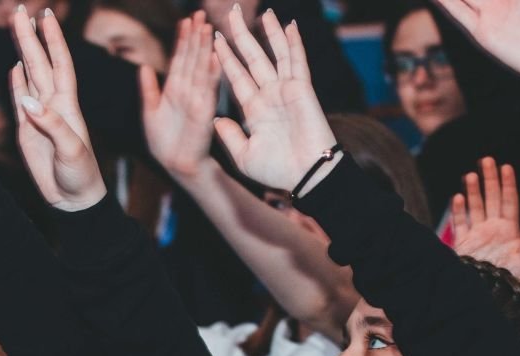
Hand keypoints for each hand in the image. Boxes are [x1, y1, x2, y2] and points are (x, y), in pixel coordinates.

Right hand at [10, 7, 104, 210]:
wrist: (73, 199)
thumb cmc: (81, 174)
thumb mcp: (71, 149)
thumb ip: (51, 124)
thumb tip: (28, 100)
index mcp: (67, 105)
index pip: (59, 64)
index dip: (53, 39)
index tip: (45, 15)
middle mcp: (53, 105)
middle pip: (40, 63)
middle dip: (30, 36)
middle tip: (19, 11)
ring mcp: (39, 116)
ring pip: (29, 76)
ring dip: (23, 50)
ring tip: (16, 27)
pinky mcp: (27, 130)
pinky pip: (20, 100)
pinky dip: (17, 81)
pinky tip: (16, 65)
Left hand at [142, 13, 218, 182]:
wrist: (173, 163)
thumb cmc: (163, 141)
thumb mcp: (149, 111)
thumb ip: (148, 89)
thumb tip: (143, 66)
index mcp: (174, 88)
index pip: (180, 59)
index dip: (182, 40)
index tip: (185, 20)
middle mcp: (188, 90)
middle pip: (192, 58)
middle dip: (196, 37)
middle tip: (199, 15)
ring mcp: (197, 98)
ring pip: (201, 68)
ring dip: (205, 49)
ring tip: (207, 29)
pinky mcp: (204, 110)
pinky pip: (208, 90)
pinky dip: (212, 74)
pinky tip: (214, 57)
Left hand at [211, 5, 337, 192]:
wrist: (305, 175)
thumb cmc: (277, 171)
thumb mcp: (243, 155)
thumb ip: (230, 135)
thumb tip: (215, 119)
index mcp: (254, 109)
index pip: (236, 76)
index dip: (225, 58)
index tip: (214, 40)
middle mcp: (269, 95)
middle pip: (252, 58)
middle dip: (241, 36)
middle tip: (230, 13)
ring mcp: (286, 90)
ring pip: (275, 55)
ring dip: (268, 33)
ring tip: (261, 12)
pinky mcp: (302, 89)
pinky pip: (297, 62)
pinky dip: (294, 44)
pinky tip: (289, 26)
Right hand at [450, 156, 519, 282]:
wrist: (490, 294)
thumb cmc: (511, 279)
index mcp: (510, 229)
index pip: (509, 201)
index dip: (508, 184)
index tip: (506, 167)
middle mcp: (493, 228)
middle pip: (491, 198)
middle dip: (490, 179)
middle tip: (486, 160)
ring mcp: (477, 234)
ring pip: (475, 207)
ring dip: (474, 191)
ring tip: (471, 175)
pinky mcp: (463, 244)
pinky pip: (460, 223)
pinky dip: (458, 211)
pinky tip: (458, 198)